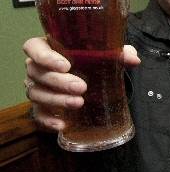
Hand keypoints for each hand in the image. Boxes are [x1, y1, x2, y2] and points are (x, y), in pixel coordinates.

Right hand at [23, 37, 139, 130]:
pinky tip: (62, 124)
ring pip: (36, 93)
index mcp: (49, 48)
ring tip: (78, 103)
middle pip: (37, 73)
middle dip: (59, 82)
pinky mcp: (40, 107)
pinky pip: (38, 114)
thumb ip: (119, 53)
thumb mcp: (107, 55)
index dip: (44, 56)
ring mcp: (36, 88)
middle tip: (81, 87)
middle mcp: (37, 68)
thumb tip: (134, 59)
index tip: (66, 65)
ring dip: (56, 99)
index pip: (33, 47)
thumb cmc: (93, 62)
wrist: (92, 80)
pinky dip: (48, 120)